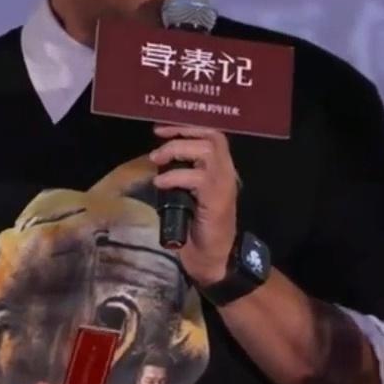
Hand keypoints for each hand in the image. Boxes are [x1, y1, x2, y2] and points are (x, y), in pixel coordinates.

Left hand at [149, 124, 240, 286]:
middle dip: (180, 135)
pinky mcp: (217, 199)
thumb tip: (159, 158)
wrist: (214, 256)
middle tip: (157, 146)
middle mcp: (227, 172)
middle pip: (211, 137)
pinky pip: (197, 177)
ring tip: (157, 161)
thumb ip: (183, 174)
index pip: (212, 134)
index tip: (161, 129)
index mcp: (221, 168)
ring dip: (177, 151)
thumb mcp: (189, 194)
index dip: (186, 127)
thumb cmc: (198, 227)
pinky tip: (161, 184)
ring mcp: (223, 185)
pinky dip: (175, 176)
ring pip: (206, 151)